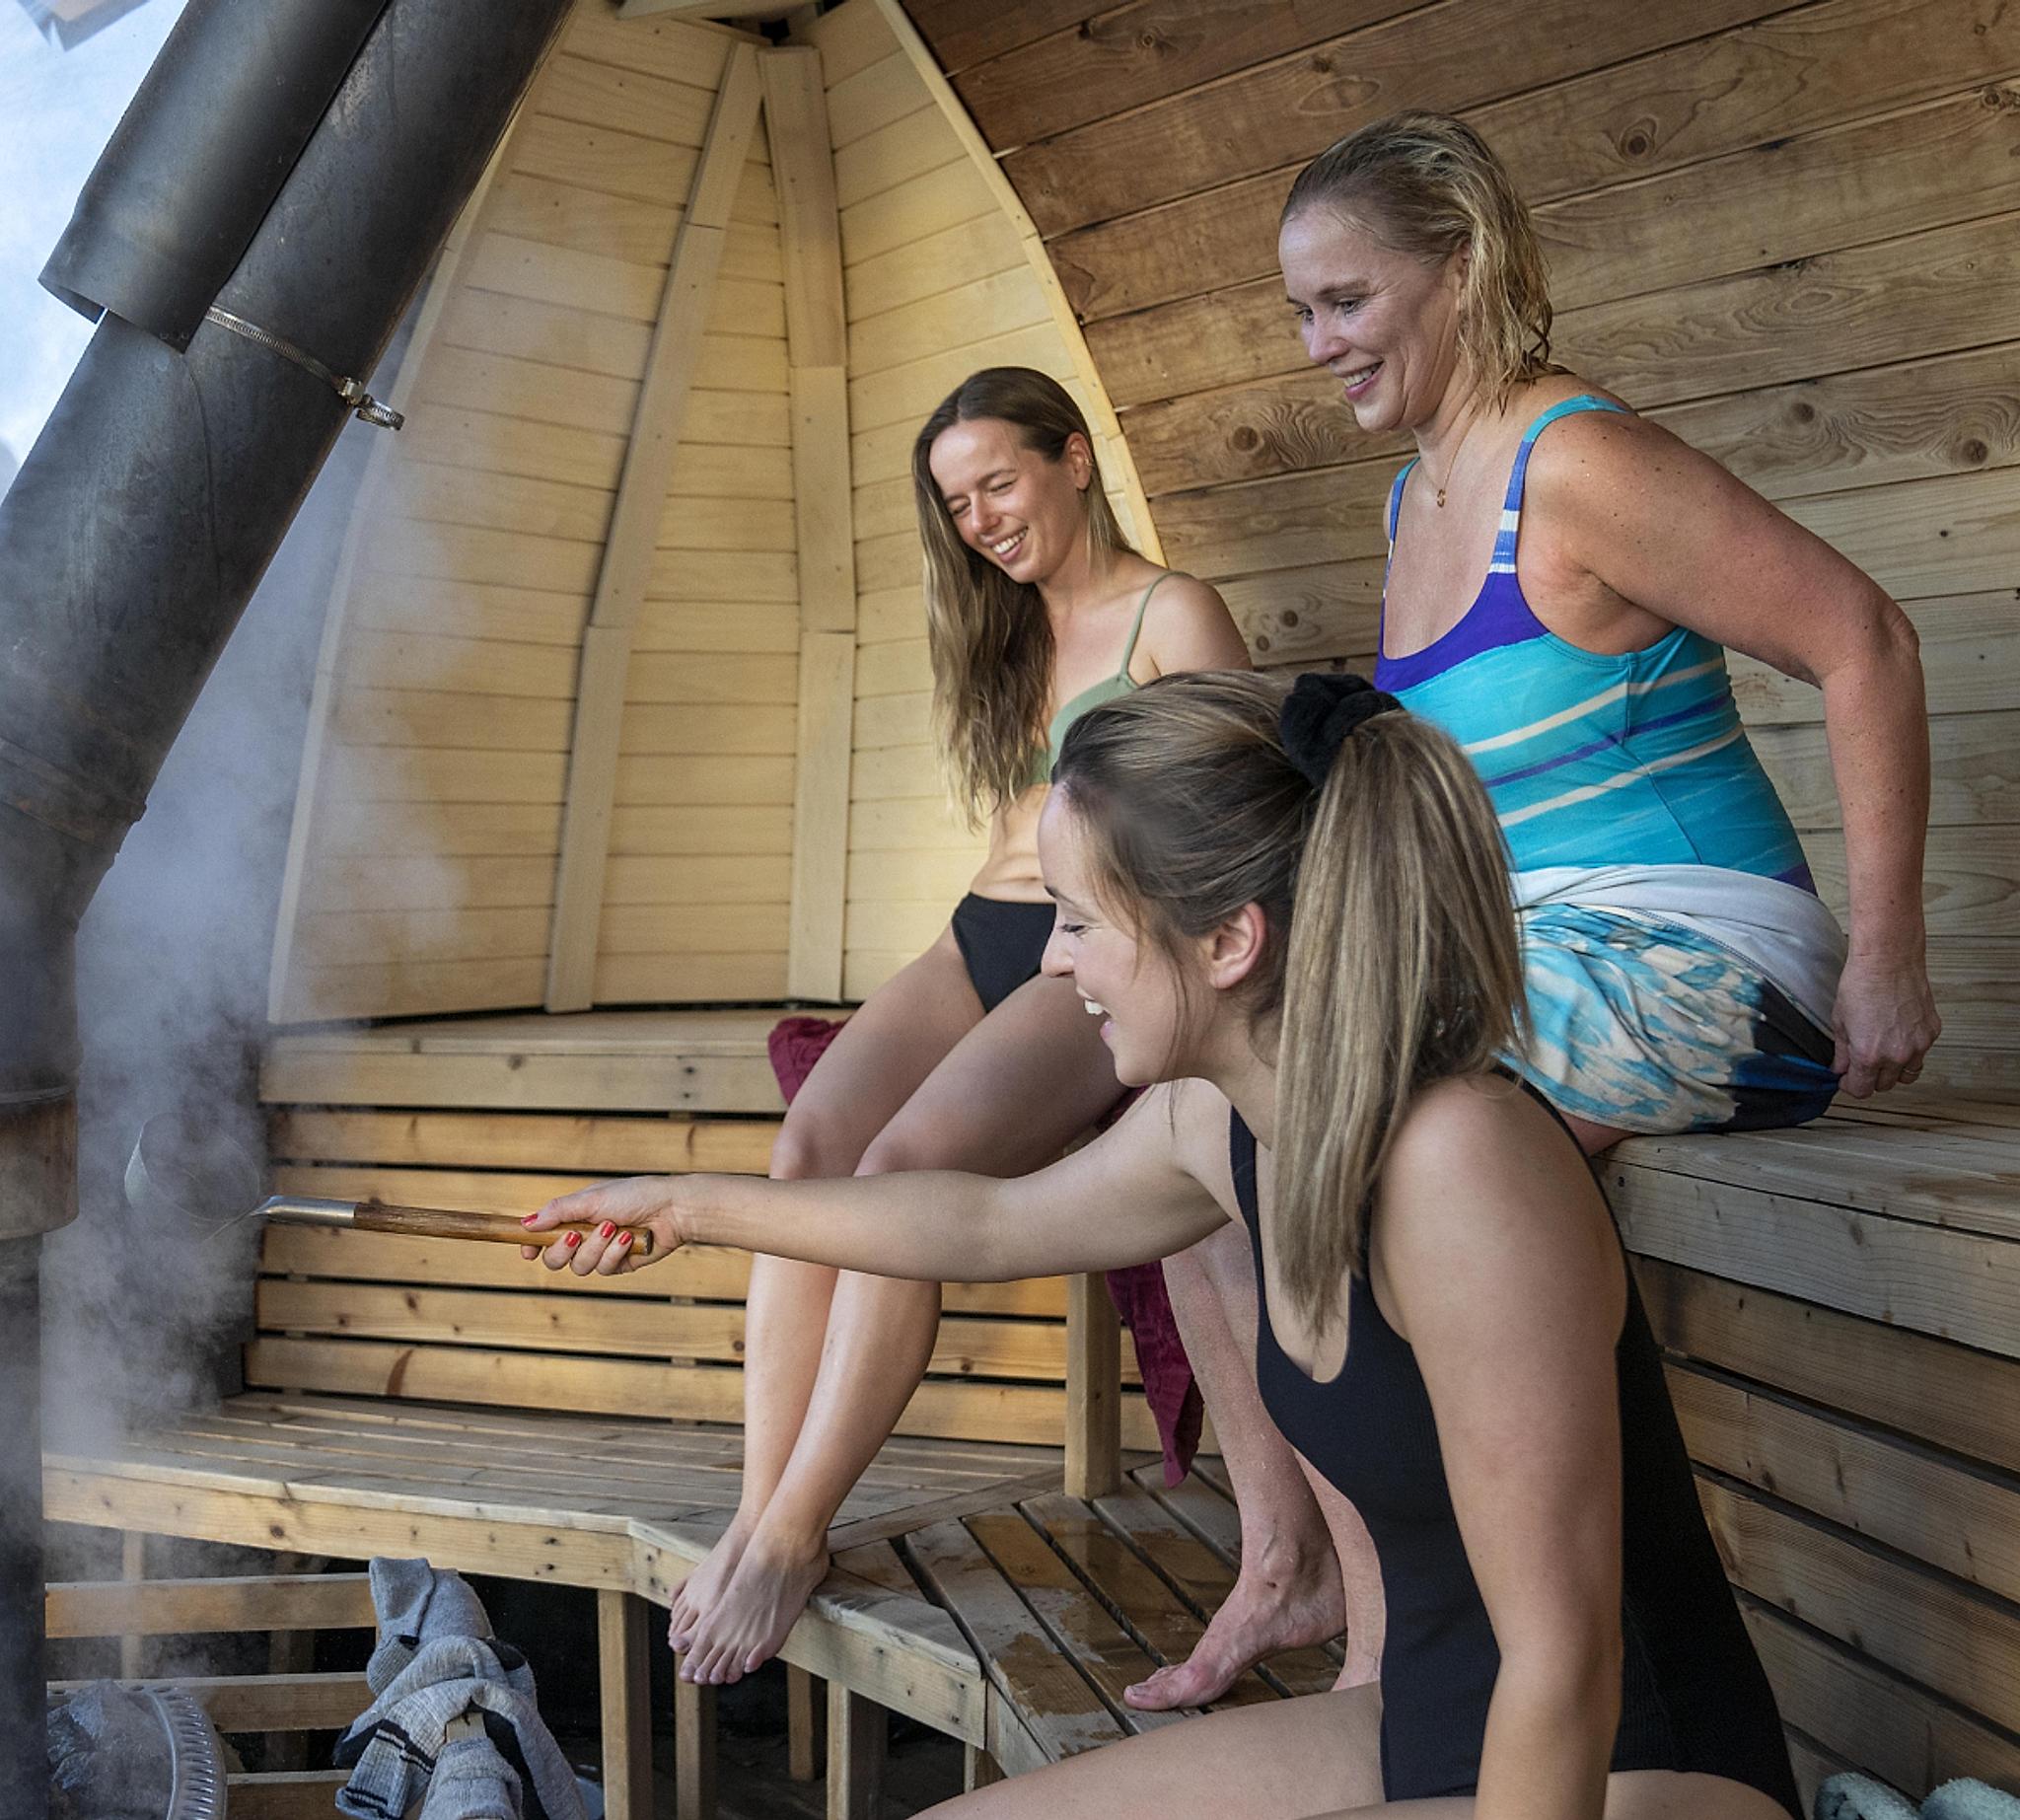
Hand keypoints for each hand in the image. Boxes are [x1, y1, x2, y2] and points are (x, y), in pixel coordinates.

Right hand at [518, 1175, 684, 1275]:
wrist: (672, 1208)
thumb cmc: (635, 1195)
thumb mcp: (592, 1198)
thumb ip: (558, 1211)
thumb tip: (526, 1224)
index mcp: (574, 1217)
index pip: (543, 1236)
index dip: (532, 1246)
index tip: (528, 1251)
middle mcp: (584, 1237)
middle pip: (554, 1260)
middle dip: (563, 1250)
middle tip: (576, 1235)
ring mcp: (601, 1253)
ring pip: (580, 1267)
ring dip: (596, 1248)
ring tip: (614, 1228)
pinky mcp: (619, 1265)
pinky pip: (605, 1269)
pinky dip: (615, 1253)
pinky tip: (628, 1237)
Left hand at [1831, 949, 1940, 1096]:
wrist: (1889, 960)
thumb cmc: (1862, 983)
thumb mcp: (1840, 1021)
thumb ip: (1841, 1052)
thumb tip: (1840, 1069)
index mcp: (1869, 1054)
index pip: (1862, 1090)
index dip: (1850, 1087)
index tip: (1846, 1080)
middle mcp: (1897, 1054)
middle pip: (1885, 1086)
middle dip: (1870, 1078)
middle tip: (1861, 1064)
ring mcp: (1918, 1045)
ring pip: (1907, 1074)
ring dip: (1893, 1071)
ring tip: (1882, 1054)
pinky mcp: (1932, 1033)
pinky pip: (1921, 1054)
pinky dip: (1910, 1052)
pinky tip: (1898, 1036)